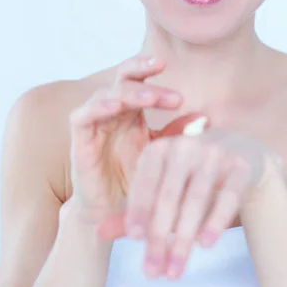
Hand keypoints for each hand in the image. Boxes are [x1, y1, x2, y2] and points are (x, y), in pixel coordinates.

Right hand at [68, 53, 205, 226]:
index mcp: (133, 111)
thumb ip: (178, 136)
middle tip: (161, 70)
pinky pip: (82, 116)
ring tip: (151, 97)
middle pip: (123, 79)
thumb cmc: (139, 183)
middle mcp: (113, 112)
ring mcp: (95, 124)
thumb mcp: (163, 156)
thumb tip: (206, 118)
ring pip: (106, 93)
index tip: (178, 89)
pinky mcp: (80, 140)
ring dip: (129, 92)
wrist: (115, 215)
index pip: (140, 80)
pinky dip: (98, 107)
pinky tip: (115, 106)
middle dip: (142, 72)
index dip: (153, 73)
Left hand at [98, 126, 283, 277]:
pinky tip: (205, 245)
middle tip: (151, 272)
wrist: (241, 154)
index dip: (138, 209)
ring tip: (174, 271)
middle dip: (158, 236)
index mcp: (161, 147)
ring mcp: (215, 153)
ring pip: (196, 199)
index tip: (133, 240)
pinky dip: (215, 220)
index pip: (145, 181)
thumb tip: (98, 232)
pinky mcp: (241, 165)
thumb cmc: (190, 176)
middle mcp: (186, 145)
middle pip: (169, 195)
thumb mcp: (161, 188)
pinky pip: (228, 196)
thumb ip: (134, 210)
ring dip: (184, 238)